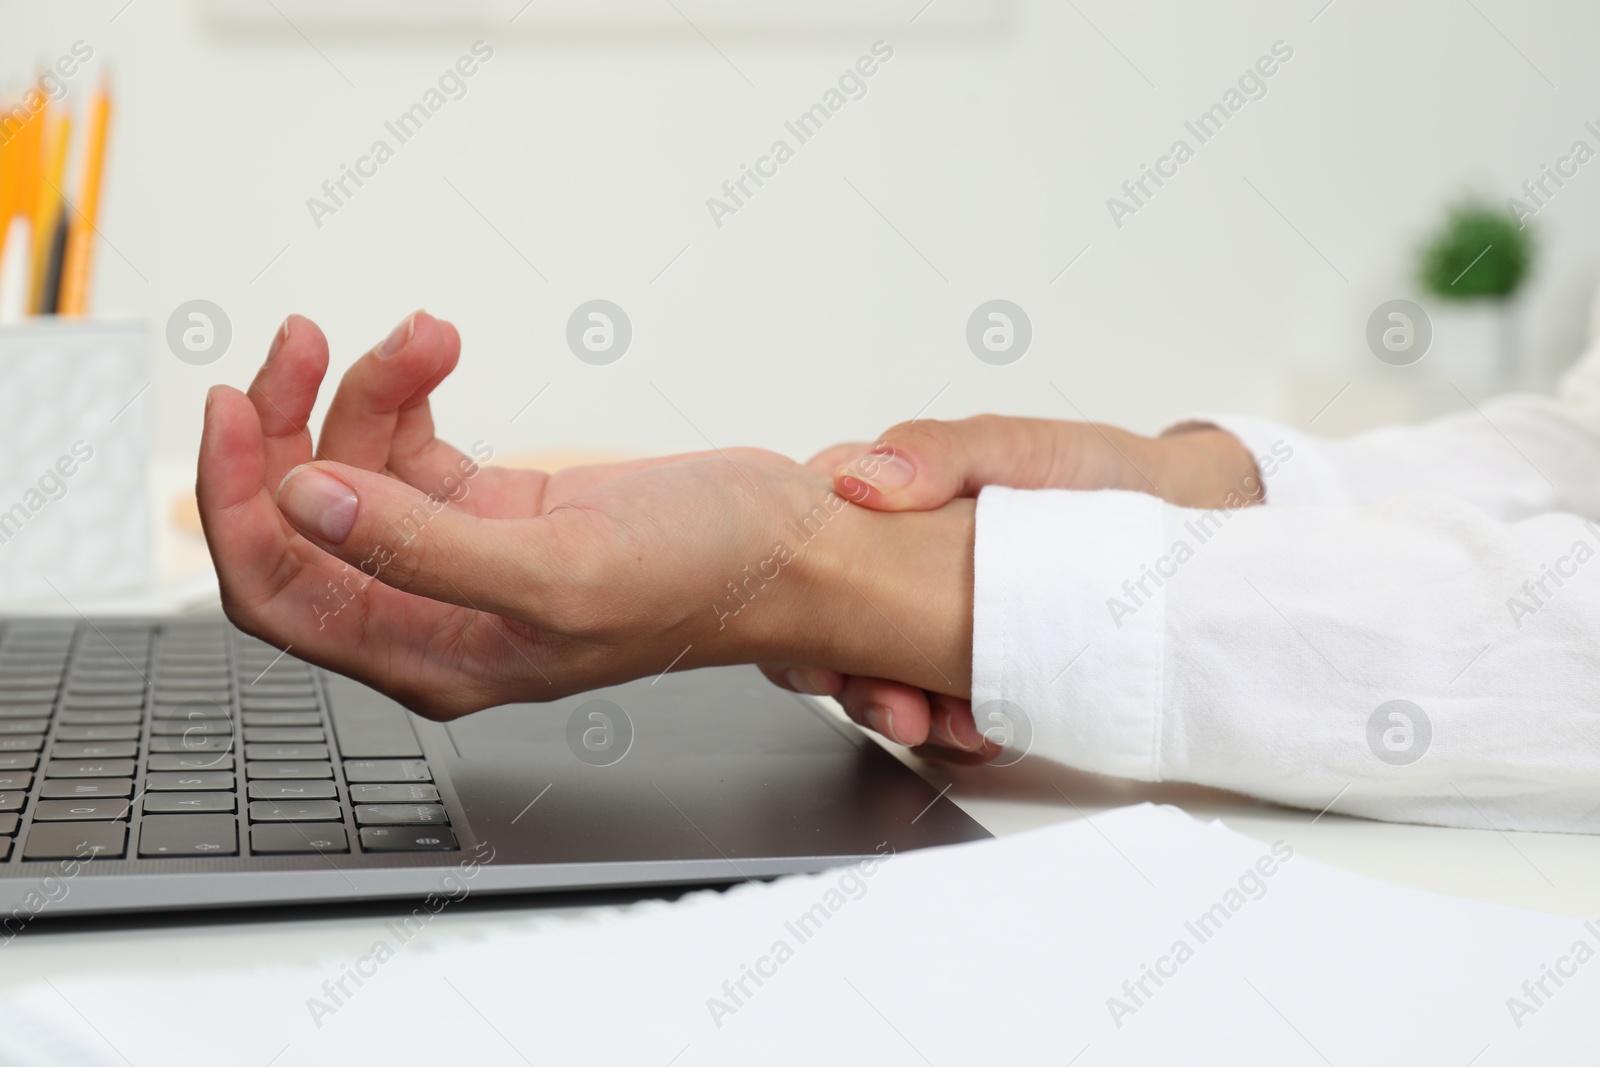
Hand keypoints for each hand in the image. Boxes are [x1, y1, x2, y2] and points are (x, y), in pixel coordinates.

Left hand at [199, 312, 973, 717]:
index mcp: (435, 656)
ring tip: (427, 335)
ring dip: (369, 385)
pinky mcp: (489, 505)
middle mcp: (432, 611)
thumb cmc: (705, 578)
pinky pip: (407, 438)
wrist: (788, 541)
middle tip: (303, 340)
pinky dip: (410, 384)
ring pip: (352, 465)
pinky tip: (439, 349)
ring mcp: (457, 555)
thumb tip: (305, 506)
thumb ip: (420, 548)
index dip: (237, 505)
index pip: (281, 594)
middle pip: (301, 520)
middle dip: (290, 426)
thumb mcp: (560, 569)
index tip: (236, 410)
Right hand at [761, 415, 1260, 758]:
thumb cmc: (1101, 477)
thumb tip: (862, 480)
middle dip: (856, 685)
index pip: (811, 556)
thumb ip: (939, 452)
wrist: (1189, 530)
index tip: (822, 660)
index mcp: (895, 508)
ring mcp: (942, 623)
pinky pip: (941, 709)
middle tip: (896, 709)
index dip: (800, 613)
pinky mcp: (982, 667)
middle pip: (837, 636)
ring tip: (955, 725)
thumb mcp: (1019, 449)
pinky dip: (954, 728)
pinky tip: (985, 728)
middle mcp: (907, 568)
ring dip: (904, 714)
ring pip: (884, 680)